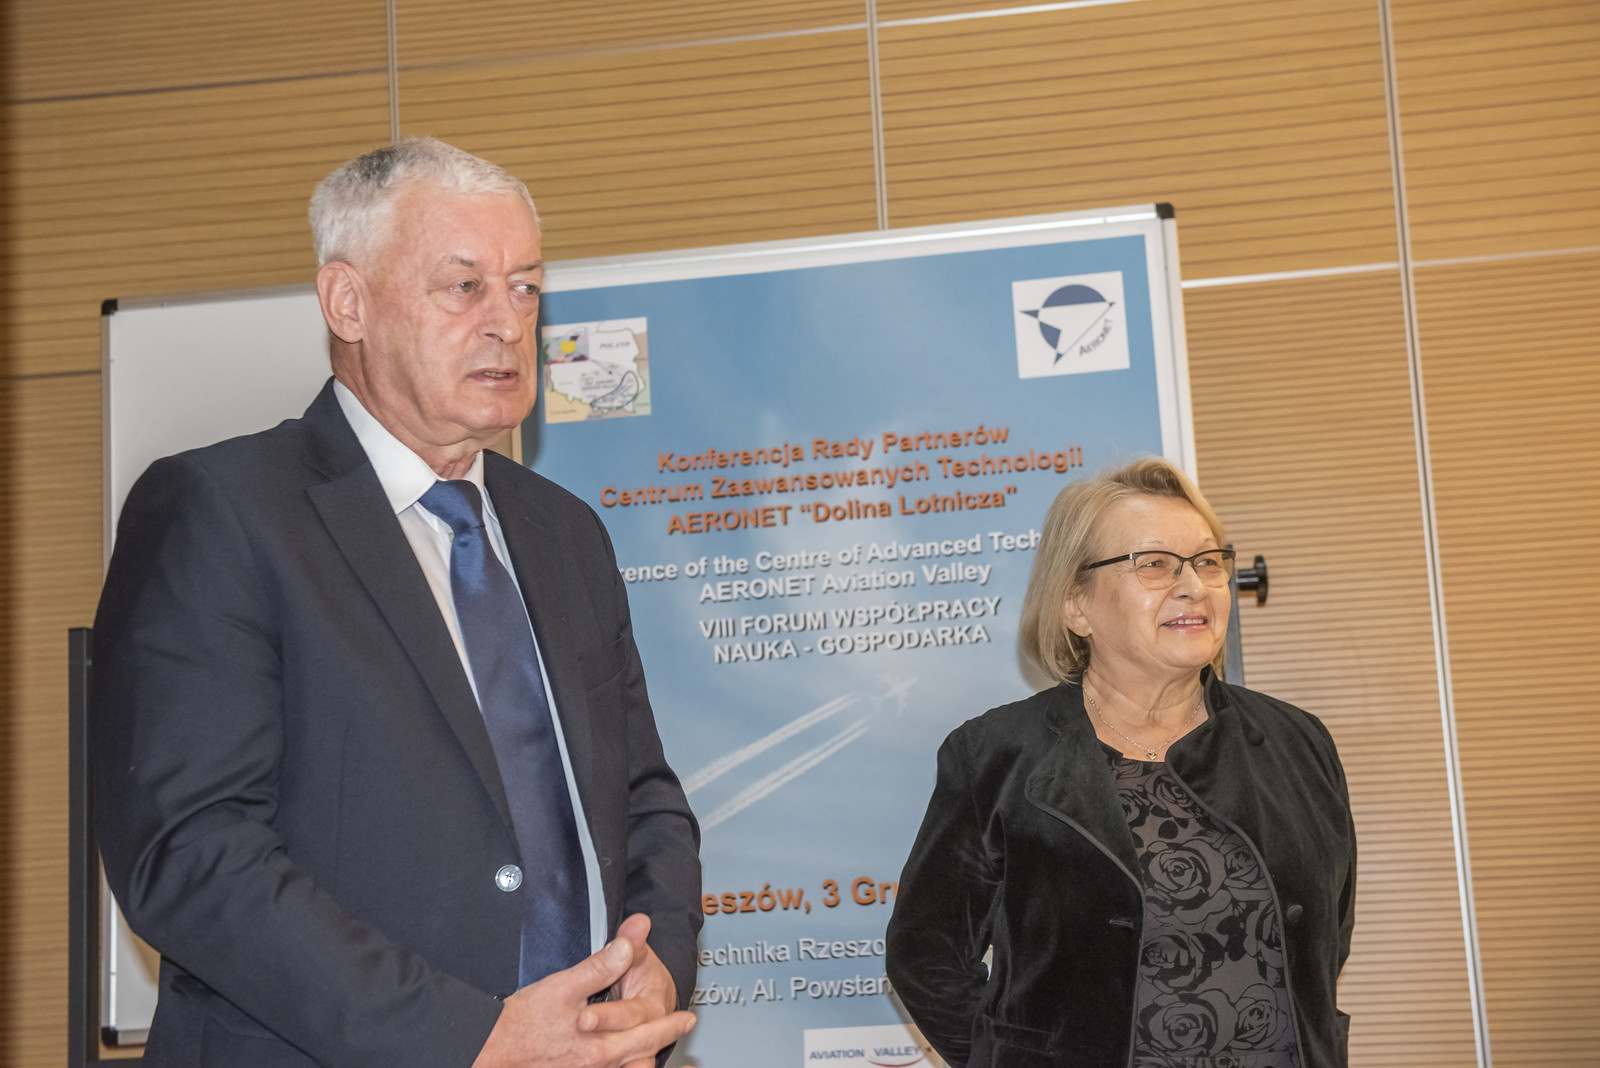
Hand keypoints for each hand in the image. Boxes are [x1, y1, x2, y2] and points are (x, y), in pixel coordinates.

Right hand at [471, 925, 694, 1067]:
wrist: (490, 1049)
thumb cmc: (523, 1021)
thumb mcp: (564, 986)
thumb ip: (601, 965)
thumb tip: (630, 943)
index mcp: (601, 1043)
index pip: (647, 1033)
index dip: (669, 1024)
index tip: (687, 1017)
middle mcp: (596, 1063)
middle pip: (641, 1055)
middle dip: (663, 1041)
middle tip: (684, 1028)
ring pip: (625, 1067)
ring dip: (643, 1058)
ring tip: (658, 1053)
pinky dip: (623, 1064)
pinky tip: (625, 1058)